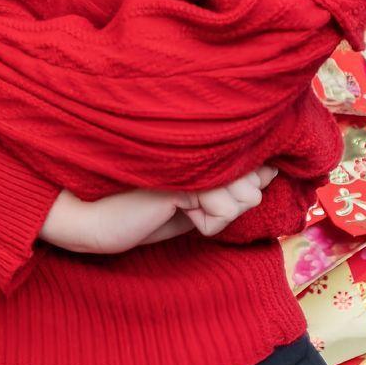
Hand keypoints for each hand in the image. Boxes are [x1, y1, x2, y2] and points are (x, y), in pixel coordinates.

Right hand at [39, 166, 278, 256]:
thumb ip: (230, 187)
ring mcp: (192, 153)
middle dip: (229, 207)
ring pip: (244, 197)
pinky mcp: (185, 172)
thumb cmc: (138, 213)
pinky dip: (206, 223)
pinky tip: (173, 211)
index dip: (245, 184)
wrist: (94, 219)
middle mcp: (200, 141)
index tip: (206, 194)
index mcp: (198, 144)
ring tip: (180, 207)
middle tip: (189, 206)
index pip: (254, 162)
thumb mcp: (193, 206)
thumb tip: (271, 171)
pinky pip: (224, 208)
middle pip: (255, 182)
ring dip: (215, 216)